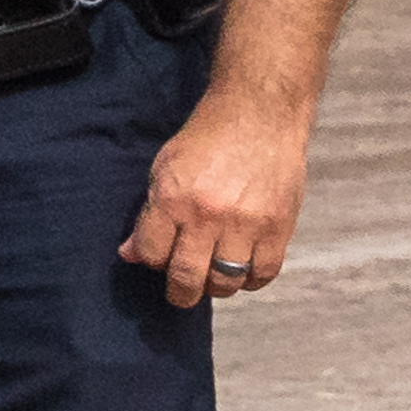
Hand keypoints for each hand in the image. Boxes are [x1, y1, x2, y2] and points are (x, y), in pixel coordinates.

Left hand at [121, 89, 310, 307]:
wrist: (258, 117)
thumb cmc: (206, 140)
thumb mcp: (164, 169)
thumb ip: (148, 214)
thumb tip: (130, 254)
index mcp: (173, 200)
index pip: (152, 254)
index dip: (151, 262)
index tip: (158, 260)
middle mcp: (208, 217)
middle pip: (187, 278)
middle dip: (180, 293)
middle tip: (181, 292)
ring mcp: (246, 225)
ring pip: (226, 282)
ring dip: (216, 287)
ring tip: (213, 278)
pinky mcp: (279, 228)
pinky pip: (263, 274)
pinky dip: (251, 281)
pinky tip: (243, 271)